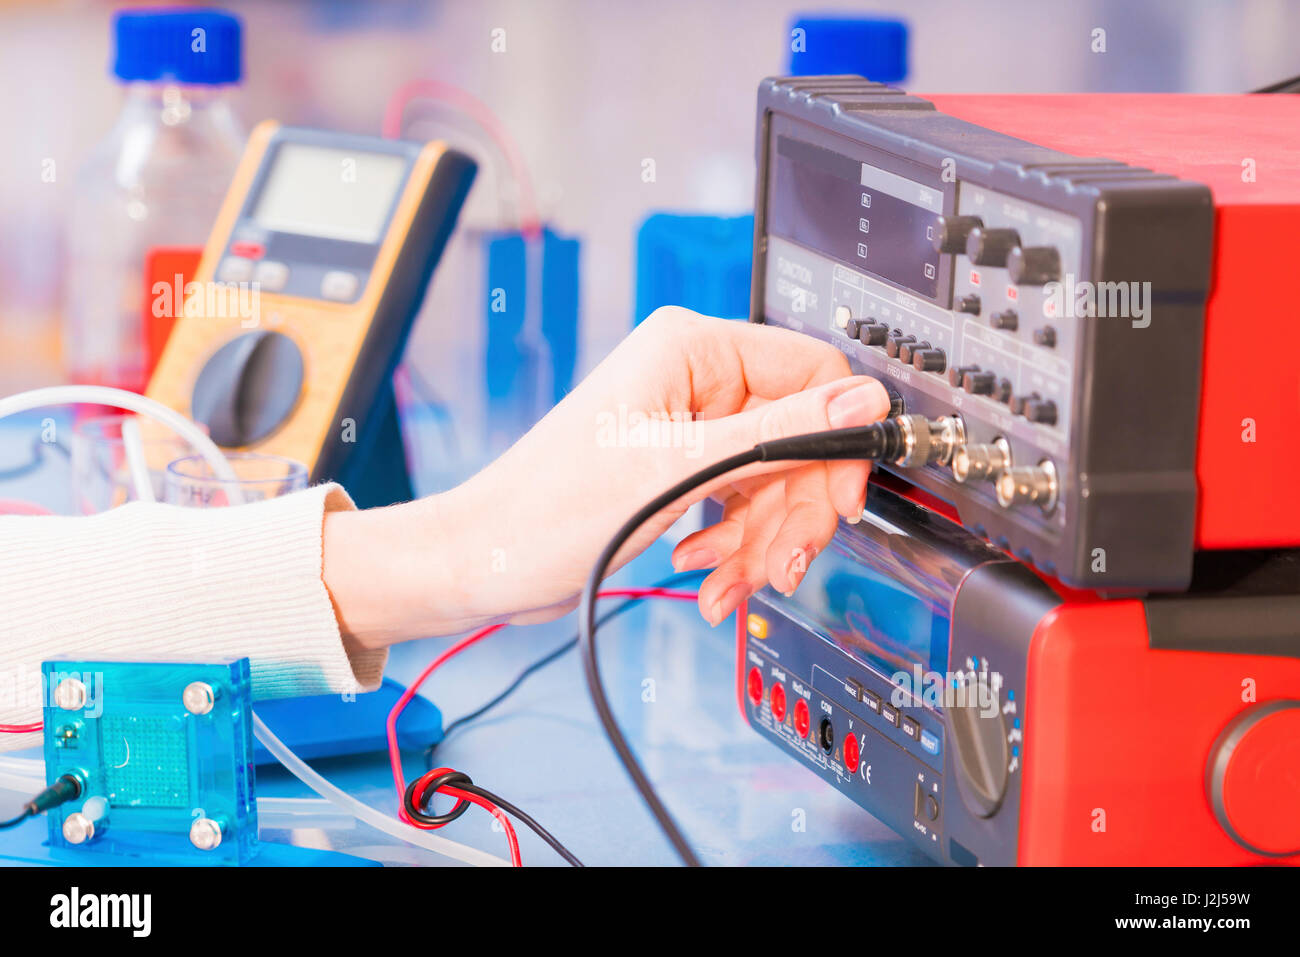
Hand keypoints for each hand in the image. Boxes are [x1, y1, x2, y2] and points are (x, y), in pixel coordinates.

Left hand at [324, 307, 890, 646]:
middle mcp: (694, 381)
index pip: (812, 375)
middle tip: (781, 563)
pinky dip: (733, 550)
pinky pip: (740, 507)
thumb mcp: (677, 469)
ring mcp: (688, 430)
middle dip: (792, 513)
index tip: (841, 499)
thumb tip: (860, 403)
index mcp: (692, 350)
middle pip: (798, 441)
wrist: (488, 564)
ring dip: (759, 543)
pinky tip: (705, 573)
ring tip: (728, 581)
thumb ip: (778, 433)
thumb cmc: (549, 508)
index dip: (837, 440)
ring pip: (773, 484)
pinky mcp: (679, 473)